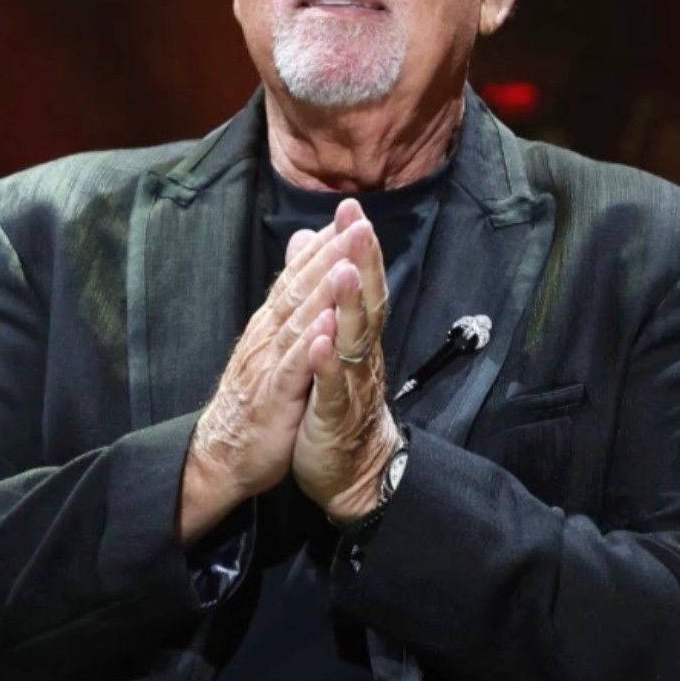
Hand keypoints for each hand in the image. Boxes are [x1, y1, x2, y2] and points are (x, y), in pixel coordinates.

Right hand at [178, 219, 345, 541]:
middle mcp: (268, 336)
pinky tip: (327, 324)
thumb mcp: (268, 349)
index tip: (350, 214)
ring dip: (323, 290)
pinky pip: (293, 367)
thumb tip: (295, 272)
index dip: (324, 244)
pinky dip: (310, 344)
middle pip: (301, 288)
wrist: (221, 454)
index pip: (298, 276)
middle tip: (355, 221)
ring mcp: (269, 364)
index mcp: (270, 325)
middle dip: (330, 254)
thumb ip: (284, 308)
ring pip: (299, 320)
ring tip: (347, 261)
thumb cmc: (251, 401)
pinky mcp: (273, 396)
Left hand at [291, 199, 403, 526]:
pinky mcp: (335, 416)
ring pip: (353, 341)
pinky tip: (321, 342)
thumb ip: (328, 299)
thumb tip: (313, 248)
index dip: (355, 248)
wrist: (351, 471)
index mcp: (356, 338)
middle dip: (362, 264)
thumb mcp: (332, 347)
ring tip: (345, 273)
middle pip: (366, 303)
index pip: (360, 285)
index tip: (349, 209)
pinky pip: (332, 388)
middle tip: (359, 226)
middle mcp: (361, 356)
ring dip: (350, 307)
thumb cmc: (338, 405)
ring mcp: (351, 385)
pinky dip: (327, 365)